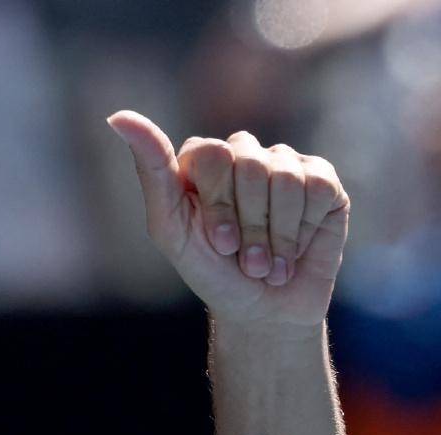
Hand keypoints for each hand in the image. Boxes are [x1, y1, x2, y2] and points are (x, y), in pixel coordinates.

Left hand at [105, 112, 347, 330]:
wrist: (264, 312)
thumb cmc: (212, 272)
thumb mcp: (171, 229)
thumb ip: (151, 170)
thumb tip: (117, 116)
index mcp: (204, 160)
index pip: (212, 154)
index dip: (219, 204)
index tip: (218, 243)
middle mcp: (245, 153)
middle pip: (250, 165)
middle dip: (248, 226)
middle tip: (245, 260)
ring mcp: (285, 163)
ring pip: (285, 178)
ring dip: (276, 235)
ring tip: (268, 264)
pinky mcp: (323, 180)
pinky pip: (318, 187)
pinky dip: (303, 230)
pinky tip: (296, 249)